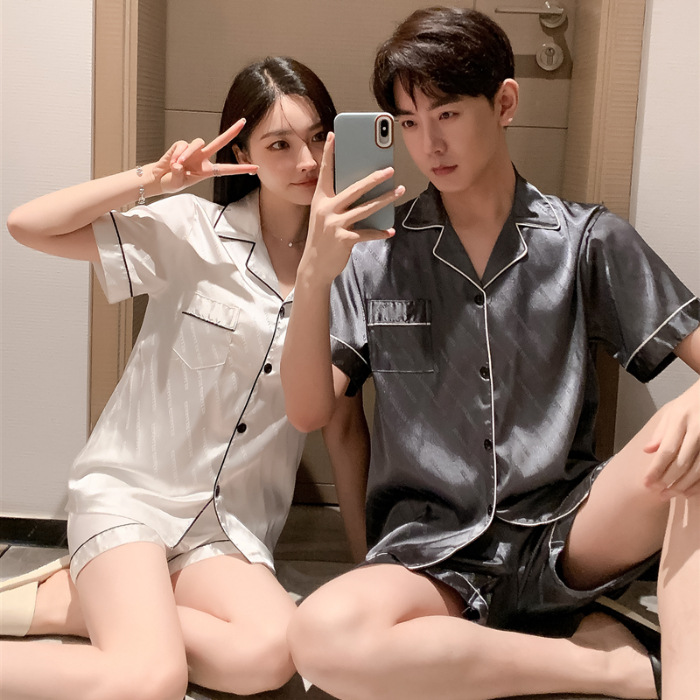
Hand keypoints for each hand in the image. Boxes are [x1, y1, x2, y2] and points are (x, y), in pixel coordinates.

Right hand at [154, 118, 257, 192]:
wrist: (160, 178)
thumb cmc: (172, 182)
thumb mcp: (178, 183)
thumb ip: (179, 175)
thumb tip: (179, 164)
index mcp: (207, 170)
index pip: (227, 169)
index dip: (241, 168)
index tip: (256, 168)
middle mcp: (203, 158)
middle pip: (220, 142)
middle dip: (231, 132)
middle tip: (243, 122)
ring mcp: (193, 150)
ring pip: (198, 142)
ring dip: (187, 154)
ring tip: (177, 165)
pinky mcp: (181, 145)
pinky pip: (183, 145)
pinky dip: (177, 154)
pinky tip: (172, 162)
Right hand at [303, 133, 404, 285]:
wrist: (315, 266)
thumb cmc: (323, 238)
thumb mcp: (324, 216)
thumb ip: (337, 202)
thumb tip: (362, 188)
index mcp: (320, 200)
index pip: (325, 172)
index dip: (328, 153)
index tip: (333, 136)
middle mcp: (326, 209)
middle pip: (355, 189)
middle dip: (374, 177)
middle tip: (389, 169)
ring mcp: (335, 224)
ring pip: (366, 208)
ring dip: (385, 199)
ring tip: (399, 191)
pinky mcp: (344, 239)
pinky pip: (367, 233)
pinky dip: (380, 232)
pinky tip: (391, 231)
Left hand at [643, 380, 699, 497]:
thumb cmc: (691, 403)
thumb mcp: (672, 411)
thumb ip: (661, 432)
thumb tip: (647, 451)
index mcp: (681, 419)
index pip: (666, 450)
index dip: (656, 469)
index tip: (646, 482)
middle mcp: (698, 429)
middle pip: (682, 462)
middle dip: (669, 480)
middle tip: (659, 493)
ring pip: (698, 469)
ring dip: (684, 485)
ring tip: (671, 494)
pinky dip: (699, 484)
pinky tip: (689, 491)